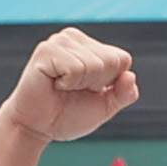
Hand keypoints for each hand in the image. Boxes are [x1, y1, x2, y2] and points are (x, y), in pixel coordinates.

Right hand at [3, 28, 138, 144]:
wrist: (36, 128)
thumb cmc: (67, 115)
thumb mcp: (105, 107)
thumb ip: (123, 94)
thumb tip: (130, 76)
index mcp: (91, 46)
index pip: (122, 60)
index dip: (110, 83)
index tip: (88, 91)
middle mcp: (75, 38)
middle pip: (111, 61)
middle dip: (96, 84)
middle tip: (72, 90)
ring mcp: (60, 41)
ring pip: (94, 65)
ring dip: (80, 85)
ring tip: (61, 87)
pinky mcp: (46, 50)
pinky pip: (76, 68)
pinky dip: (67, 84)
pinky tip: (53, 84)